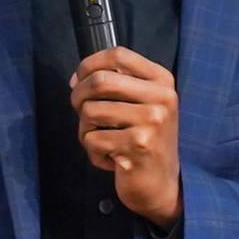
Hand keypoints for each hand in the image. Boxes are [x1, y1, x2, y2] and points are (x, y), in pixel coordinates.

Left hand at [71, 46, 181, 227]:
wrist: (162, 184)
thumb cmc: (145, 141)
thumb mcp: (143, 104)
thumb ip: (116, 84)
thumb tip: (77, 79)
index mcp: (162, 80)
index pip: (117, 54)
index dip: (88, 65)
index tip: (79, 80)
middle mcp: (162, 98)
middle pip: (99, 81)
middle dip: (78, 97)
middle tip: (81, 112)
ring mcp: (152, 122)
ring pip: (90, 111)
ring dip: (85, 129)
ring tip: (101, 139)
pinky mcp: (138, 146)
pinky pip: (92, 139)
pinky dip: (92, 152)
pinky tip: (110, 158)